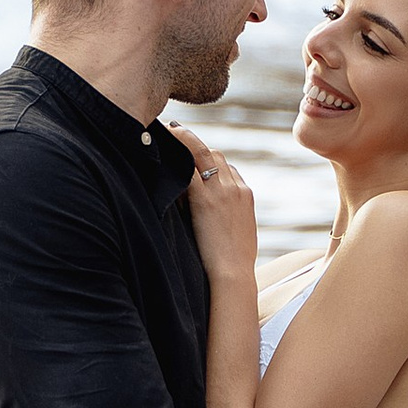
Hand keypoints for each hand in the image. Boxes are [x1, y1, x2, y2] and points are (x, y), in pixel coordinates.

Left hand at [169, 125, 255, 284]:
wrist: (234, 275)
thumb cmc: (233, 264)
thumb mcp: (237, 235)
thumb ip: (228, 218)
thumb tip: (211, 217)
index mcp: (246, 195)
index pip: (226, 166)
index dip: (206, 159)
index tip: (189, 155)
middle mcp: (237, 187)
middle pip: (214, 154)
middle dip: (193, 144)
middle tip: (172, 133)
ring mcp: (223, 191)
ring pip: (203, 153)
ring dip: (184, 141)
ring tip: (165, 132)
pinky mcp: (207, 199)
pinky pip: (190, 168)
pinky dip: (177, 152)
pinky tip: (162, 145)